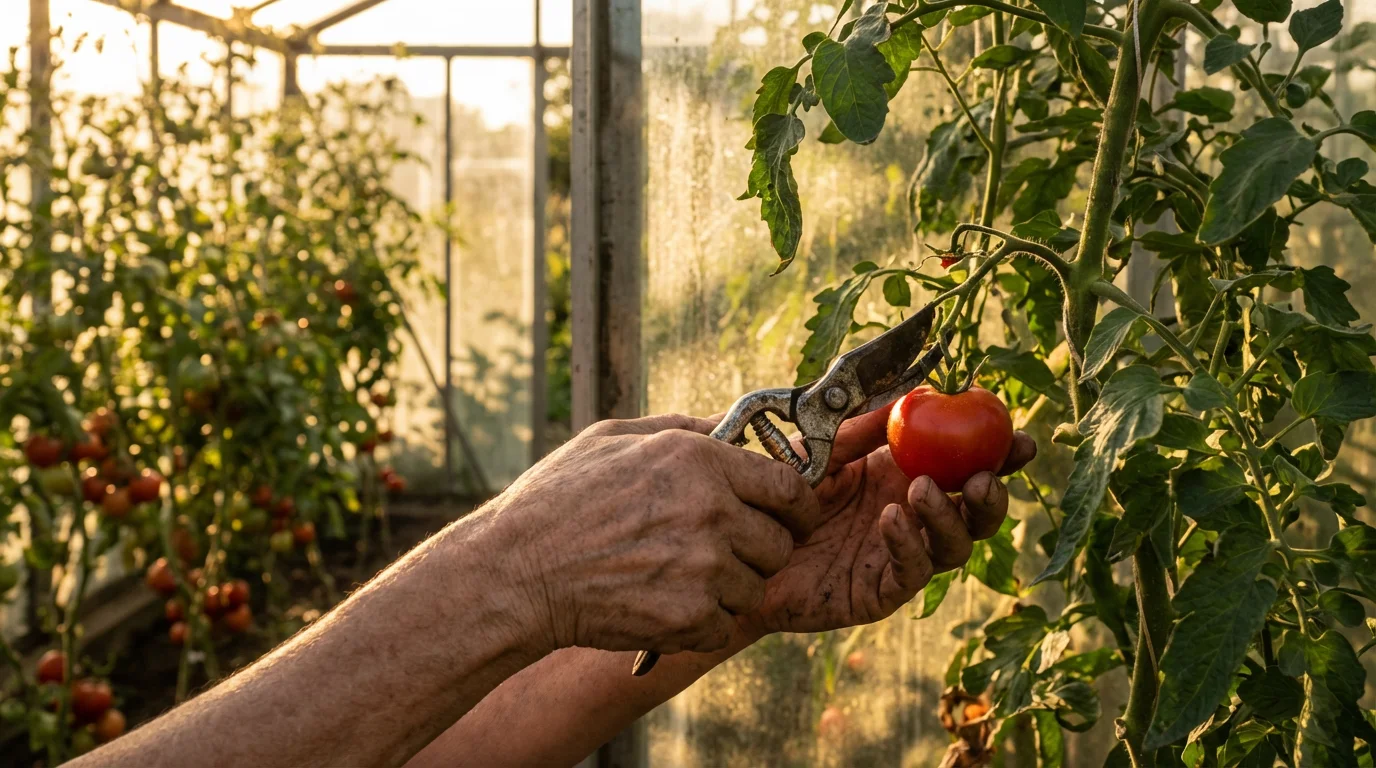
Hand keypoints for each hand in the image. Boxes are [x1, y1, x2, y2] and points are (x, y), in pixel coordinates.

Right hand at [493, 415, 820, 656]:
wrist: (517, 572)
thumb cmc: (558, 501)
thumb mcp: (616, 438)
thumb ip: (684, 429)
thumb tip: (731, 423)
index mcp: (698, 460)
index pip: (790, 486)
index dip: (796, 505)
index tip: (789, 516)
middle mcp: (710, 511)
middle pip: (780, 543)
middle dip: (758, 549)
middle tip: (720, 551)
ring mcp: (703, 568)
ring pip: (754, 587)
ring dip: (726, 588)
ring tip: (675, 576)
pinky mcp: (689, 616)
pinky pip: (724, 624)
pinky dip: (701, 621)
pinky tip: (662, 602)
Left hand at [740, 408, 1035, 636]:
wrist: (740, 546)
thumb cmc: (780, 494)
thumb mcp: (822, 449)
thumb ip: (863, 427)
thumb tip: (913, 396)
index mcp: (907, 476)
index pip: (966, 466)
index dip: (999, 456)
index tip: (1018, 439)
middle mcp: (914, 516)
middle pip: (975, 512)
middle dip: (990, 494)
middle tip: (981, 476)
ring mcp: (901, 556)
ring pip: (954, 546)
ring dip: (948, 517)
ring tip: (921, 490)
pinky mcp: (879, 591)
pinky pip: (910, 573)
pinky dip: (909, 545)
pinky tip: (891, 521)